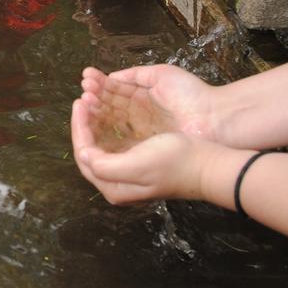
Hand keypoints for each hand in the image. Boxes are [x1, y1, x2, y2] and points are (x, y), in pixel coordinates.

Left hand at [70, 111, 218, 204]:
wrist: (208, 165)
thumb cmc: (176, 163)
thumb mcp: (138, 166)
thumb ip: (106, 165)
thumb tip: (83, 155)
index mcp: (113, 187)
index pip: (84, 155)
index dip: (79, 128)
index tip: (80, 104)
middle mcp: (117, 182)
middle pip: (89, 149)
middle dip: (84, 123)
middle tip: (82, 99)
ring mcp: (127, 172)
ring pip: (101, 143)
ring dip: (94, 121)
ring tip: (92, 100)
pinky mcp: (138, 161)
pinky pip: (114, 141)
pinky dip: (107, 124)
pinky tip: (107, 110)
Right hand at [76, 65, 218, 149]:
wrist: (214, 118)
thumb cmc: (192, 94)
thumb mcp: (161, 75)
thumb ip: (135, 74)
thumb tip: (111, 77)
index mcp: (142, 98)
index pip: (115, 91)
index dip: (100, 85)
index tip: (86, 77)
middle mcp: (137, 116)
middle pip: (108, 106)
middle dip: (93, 97)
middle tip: (83, 90)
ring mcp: (138, 133)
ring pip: (109, 122)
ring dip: (95, 111)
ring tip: (84, 100)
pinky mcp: (141, 148)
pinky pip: (116, 140)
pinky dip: (103, 130)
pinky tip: (92, 118)